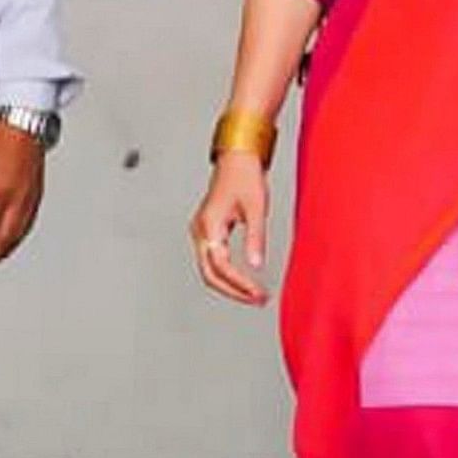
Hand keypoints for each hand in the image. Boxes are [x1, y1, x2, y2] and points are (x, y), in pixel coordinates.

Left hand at [0, 120, 46, 274]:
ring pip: (18, 235)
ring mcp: (31, 197)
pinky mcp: (37, 195)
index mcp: (1, 190)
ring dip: (3, 251)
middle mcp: (20, 198)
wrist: (24, 122)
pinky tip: (7, 242)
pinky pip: (27, 224)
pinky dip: (15, 238)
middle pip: (5, 239)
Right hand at [191, 150, 271, 305]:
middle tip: (257, 299)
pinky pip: (213, 259)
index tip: (257, 293)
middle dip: (233, 290)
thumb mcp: (256, 209)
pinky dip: (228, 273)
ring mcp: (201, 231)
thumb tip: (256, 266)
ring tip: (254, 293)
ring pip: (210, 269)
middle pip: (210, 274)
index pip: (221, 266)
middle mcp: (200, 230)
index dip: (239, 283)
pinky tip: (244, 279)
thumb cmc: (245, 176)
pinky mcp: (208, 230)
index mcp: (209, 226)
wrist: (237, 158)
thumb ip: (255, 239)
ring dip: (231, 284)